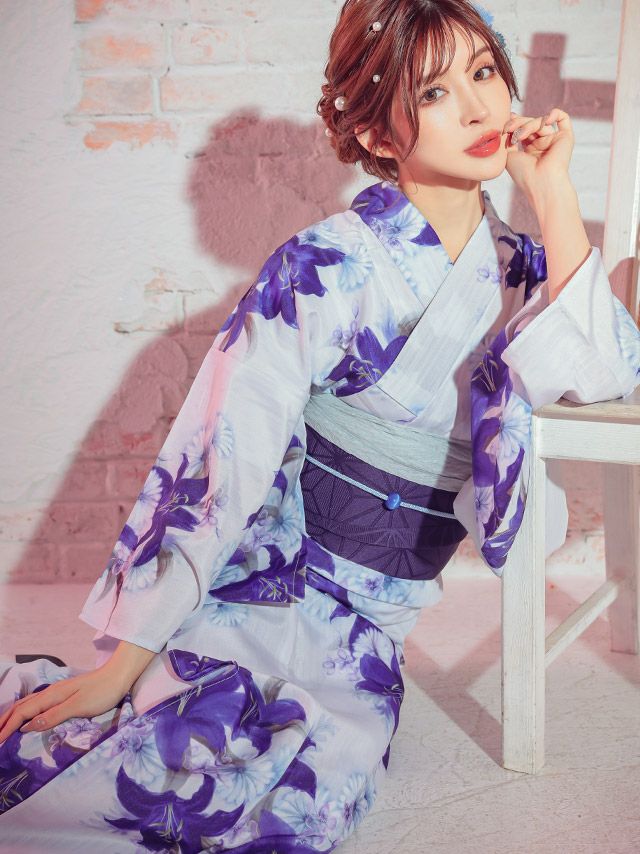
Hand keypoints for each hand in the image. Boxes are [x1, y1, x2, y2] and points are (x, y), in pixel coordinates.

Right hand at [0, 665, 131, 744]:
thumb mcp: (78, 706)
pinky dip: (26, 712)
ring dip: (13, 716)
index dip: (7, 728)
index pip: (22, 713)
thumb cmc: (102, 692)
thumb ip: (53, 716)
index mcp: (51, 696)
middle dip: (5, 721)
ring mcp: (57, 692)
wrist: (119, 675)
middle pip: (20, 707)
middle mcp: (50, 692)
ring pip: (28, 704)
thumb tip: (27, 726)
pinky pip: (37, 704)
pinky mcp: (65, 694)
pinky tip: (28, 718)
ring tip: (4, 728)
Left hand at [503, 107, 574, 198]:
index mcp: (529, 150)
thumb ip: (508, 139)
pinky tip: (546, 120)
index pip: (523, 130)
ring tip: (520, 135)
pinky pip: (563, 119)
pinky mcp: (565, 138)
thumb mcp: (508, 155)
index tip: (504, 125)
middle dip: (518, 123)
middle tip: (507, 128)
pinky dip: (554, 114)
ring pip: (541, 122)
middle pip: (531, 124)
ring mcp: (553, 140)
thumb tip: (507, 125)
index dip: (514, 123)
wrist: (541, 183)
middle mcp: (542, 144)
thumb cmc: (523, 174)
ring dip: (528, 125)